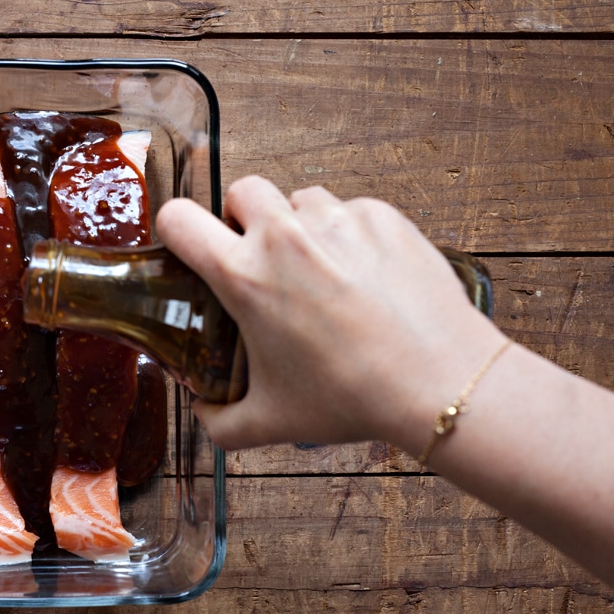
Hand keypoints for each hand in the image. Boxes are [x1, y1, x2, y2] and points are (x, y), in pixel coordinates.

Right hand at [156, 176, 505, 451]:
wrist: (438, 381)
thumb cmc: (350, 399)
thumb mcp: (270, 422)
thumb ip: (221, 421)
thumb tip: (203, 412)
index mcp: (245, 276)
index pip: (179, 220)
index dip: (176, 230)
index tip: (190, 248)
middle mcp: (284, 236)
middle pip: (241, 191)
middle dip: (243, 218)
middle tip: (262, 259)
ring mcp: (337, 219)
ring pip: (299, 199)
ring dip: (299, 224)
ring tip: (320, 270)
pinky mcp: (382, 216)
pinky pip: (351, 210)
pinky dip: (349, 235)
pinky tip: (364, 277)